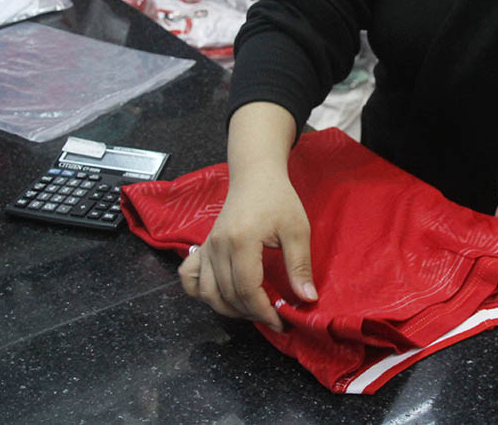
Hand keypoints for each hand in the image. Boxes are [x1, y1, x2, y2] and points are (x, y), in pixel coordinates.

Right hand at [179, 173, 316, 332]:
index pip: (246, 289)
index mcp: (241, 241)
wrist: (255, 176)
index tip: (281, 321)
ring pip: (208, 293)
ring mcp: (206, 248)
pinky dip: (201, 293)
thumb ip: (300, 265)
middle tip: (273, 316)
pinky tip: (222, 296)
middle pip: (227, 295)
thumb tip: (307, 299)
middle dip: (251, 314)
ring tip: (253, 309)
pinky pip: (190, 278)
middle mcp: (218, 247)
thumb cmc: (278, 199)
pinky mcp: (202, 247)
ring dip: (229, 309)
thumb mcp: (297, 230)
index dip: (263, 311)